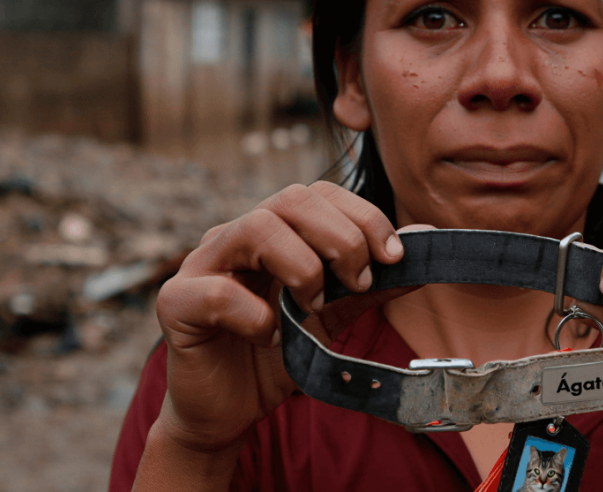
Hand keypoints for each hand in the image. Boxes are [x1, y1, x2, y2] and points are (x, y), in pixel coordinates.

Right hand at [152, 181, 405, 454]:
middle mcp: (236, 235)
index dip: (363, 216)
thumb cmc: (278, 354)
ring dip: (302, 268)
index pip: (319, 193)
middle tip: (358, 283)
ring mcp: (202, 264)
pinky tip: (271, 338)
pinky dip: (257, 316)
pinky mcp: (177, 303)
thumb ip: (372, 283)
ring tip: (313, 307)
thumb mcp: (334, 316)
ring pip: (255, 228)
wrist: (229, 411)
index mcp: (274, 230)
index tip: (394, 257)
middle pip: (290, 199)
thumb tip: (425, 248)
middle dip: (341, 237)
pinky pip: (219, 292)